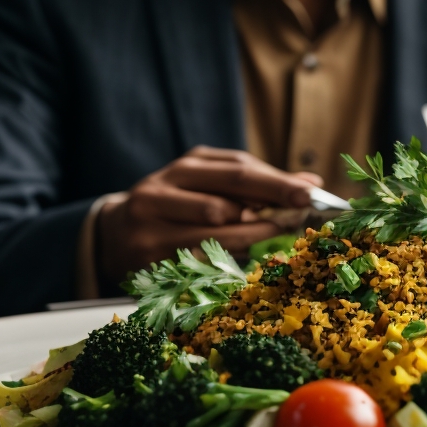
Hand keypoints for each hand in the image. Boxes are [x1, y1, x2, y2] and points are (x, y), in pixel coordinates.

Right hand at [95, 146, 320, 288]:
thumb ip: (258, 184)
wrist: (114, 234)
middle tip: (303, 211)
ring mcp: (151, 224)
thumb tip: (312, 182)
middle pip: (227, 196)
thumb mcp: (211, 185)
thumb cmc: (178, 207)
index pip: (238, 169)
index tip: (311, 191)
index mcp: (185, 166)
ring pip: (215, 230)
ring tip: (273, 234)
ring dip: (252, 235)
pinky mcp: (147, 257)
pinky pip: (199, 260)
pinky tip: (243, 258)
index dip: (277, 180)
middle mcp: (163, 189)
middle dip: (271, 203)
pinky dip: (227, 260)